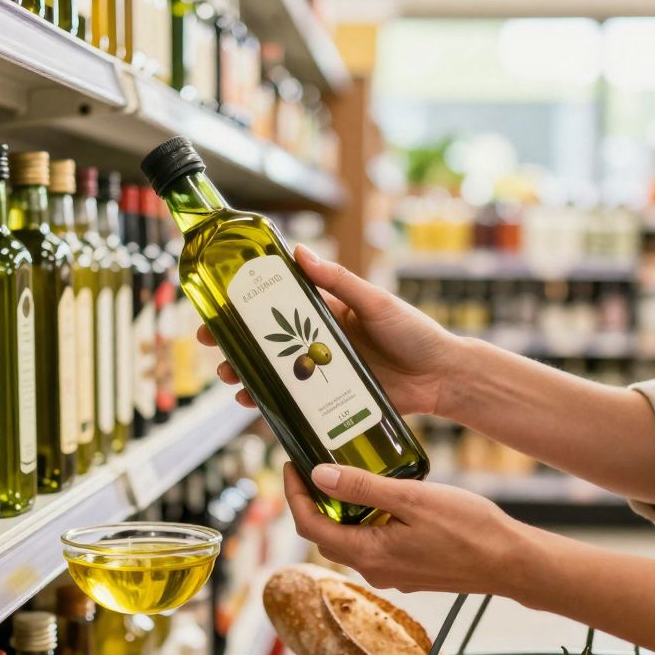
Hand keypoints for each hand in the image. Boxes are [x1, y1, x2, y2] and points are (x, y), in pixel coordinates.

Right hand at [199, 244, 461, 415]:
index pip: (278, 304)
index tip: (219, 300)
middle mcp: (320, 341)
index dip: (247, 303)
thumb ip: (338, 281)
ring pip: (275, 372)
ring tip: (228, 376)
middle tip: (211, 342)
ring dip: (247, 373)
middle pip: (267, 341)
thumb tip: (299, 252)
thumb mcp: (375, 302)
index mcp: (328, 312)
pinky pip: (295, 401)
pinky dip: (271, 403)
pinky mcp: (332, 399)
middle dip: (235, 341)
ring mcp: (323, 372)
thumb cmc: (415, 332)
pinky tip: (253, 403)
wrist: (444, 377)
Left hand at [284, 462, 528, 595]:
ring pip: (350, 540)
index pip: (309, 526)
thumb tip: (318, 476)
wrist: (511, 562)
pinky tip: (379, 499)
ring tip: (343, 476)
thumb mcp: (411, 498)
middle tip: (311, 467)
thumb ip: (362, 488)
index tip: (291, 466)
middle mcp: (374, 570)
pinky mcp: (408, 571)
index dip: (293, 495)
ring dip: (340, 512)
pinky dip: (364, 521)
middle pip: (325, 535)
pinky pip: (373, 545)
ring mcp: (392, 574)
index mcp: (368, 554)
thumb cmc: (468, 529)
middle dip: (312, 502)